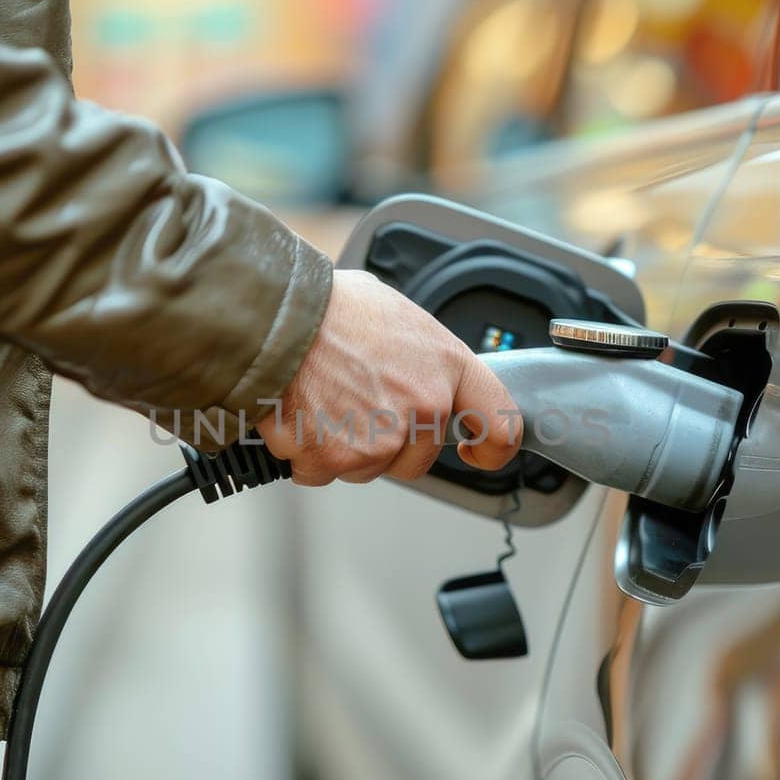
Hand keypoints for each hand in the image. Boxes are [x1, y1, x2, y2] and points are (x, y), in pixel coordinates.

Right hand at [258, 270, 521, 485]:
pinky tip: (298, 413)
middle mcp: (422, 409)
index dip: (491, 449)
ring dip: (341, 447)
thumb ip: (424, 360)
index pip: (501, 427)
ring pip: (363, 469)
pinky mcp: (332, 458)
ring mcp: (377, 439)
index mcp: (448, 369)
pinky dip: (304, 452)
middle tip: (354, 403)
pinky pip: (318, 472)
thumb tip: (422, 375)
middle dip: (386, 443)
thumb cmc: (333, 306)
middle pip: (414, 460)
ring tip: (322, 398)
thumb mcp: (402, 318)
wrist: (277, 314)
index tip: (474, 451)